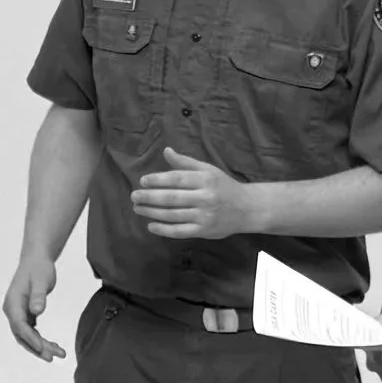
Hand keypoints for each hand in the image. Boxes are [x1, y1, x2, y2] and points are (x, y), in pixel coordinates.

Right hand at [4, 249, 63, 360]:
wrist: (37, 260)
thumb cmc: (39, 268)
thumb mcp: (42, 280)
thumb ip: (39, 296)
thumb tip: (36, 311)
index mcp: (12, 303)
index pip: (19, 325)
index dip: (30, 339)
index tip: (43, 348)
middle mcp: (12, 310)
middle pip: (22, 335)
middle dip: (37, 348)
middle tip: (53, 357)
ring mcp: (18, 313)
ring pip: (27, 336)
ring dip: (41, 347)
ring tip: (59, 353)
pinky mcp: (26, 314)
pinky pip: (32, 332)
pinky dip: (41, 340)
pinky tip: (54, 346)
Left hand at [131, 148, 253, 239]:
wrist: (247, 209)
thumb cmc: (224, 186)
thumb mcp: (208, 170)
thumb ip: (186, 163)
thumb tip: (166, 151)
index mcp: (205, 179)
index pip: (177, 179)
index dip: (158, 180)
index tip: (142, 181)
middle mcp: (205, 197)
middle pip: (172, 198)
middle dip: (150, 197)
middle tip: (134, 196)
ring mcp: (204, 216)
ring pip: (173, 215)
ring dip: (152, 212)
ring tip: (138, 208)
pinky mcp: (204, 231)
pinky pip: (180, 231)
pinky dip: (164, 230)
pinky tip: (151, 226)